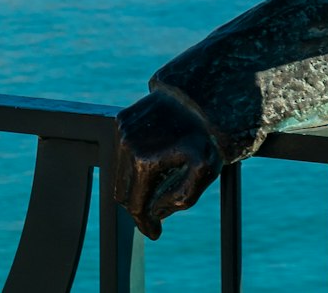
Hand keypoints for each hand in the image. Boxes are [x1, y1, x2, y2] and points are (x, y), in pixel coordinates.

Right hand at [111, 89, 223, 239]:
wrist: (203, 93)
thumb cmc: (207, 134)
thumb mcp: (206, 170)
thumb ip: (183, 198)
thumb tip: (157, 211)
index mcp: (143, 162)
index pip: (135, 206)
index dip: (145, 224)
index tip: (155, 233)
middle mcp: (126, 146)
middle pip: (123, 192)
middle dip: (139, 206)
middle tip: (159, 211)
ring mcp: (122, 130)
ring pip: (120, 172)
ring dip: (136, 184)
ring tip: (160, 183)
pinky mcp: (123, 118)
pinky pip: (121, 151)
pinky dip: (133, 162)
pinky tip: (155, 160)